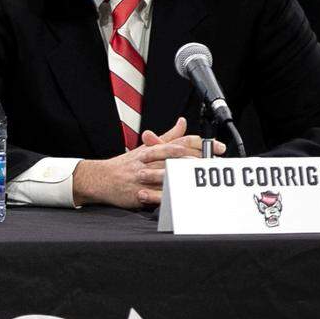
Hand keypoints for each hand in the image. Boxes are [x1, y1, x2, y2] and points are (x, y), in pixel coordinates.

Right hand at [73, 117, 225, 208]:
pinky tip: (183, 196)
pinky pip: (156, 194)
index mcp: (153, 148)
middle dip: (199, 159)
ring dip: (187, 175)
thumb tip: (183, 122)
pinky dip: (169, 195)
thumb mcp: (145, 147)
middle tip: (217, 163)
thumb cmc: (125, 164)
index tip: (220, 148)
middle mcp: (149, 159)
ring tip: (205, 178)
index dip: (201, 144)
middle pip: (178, 156)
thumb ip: (167, 136)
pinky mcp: (137, 191)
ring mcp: (143, 175)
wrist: (100, 178)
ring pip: (168, 173)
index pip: (181, 141)